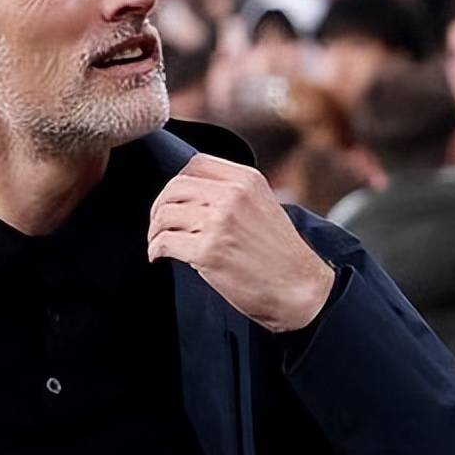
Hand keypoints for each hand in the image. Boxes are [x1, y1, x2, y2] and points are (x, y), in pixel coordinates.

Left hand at [147, 154, 334, 332]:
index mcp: (247, 180)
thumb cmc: (280, 256)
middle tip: (159, 227)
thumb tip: (191, 196)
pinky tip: (159, 258)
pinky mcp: (208, 252)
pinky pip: (164, 242)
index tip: (172, 202)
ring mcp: (219, 223)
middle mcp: (232, 196)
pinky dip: (155, 250)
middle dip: (159, 208)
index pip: (195, 165)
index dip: (176, 184)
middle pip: (174, 188)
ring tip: (158, 244)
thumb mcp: (263, 207)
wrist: (300, 290)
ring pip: (165, 215)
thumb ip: (233, 195)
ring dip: (155, 231)